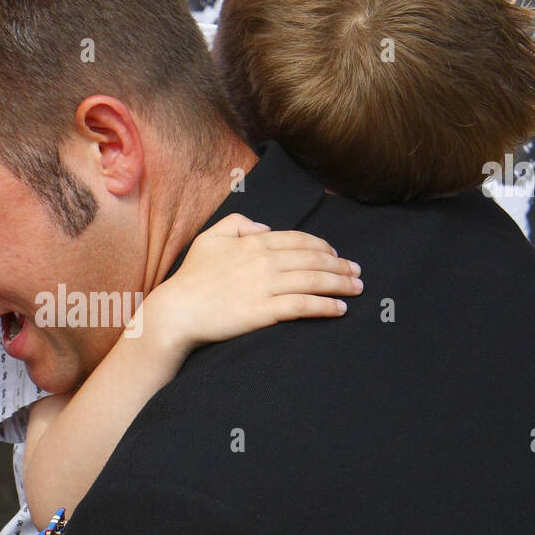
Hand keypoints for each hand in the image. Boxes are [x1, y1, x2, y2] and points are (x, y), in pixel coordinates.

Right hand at [143, 212, 361, 355]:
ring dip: (341, 284)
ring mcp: (266, 286)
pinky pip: (303, 306)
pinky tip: (339, 309)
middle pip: (314, 259)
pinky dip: (325, 306)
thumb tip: (264, 227)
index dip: (323, 246)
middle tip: (357, 272)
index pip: (299, 240)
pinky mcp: (265, 311)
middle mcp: (265, 261)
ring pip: (314, 281)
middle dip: (340, 265)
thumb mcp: (209, 238)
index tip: (336, 253)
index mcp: (254, 242)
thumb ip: (237, 223)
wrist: (177, 311)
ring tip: (357, 289)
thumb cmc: (191, 277)